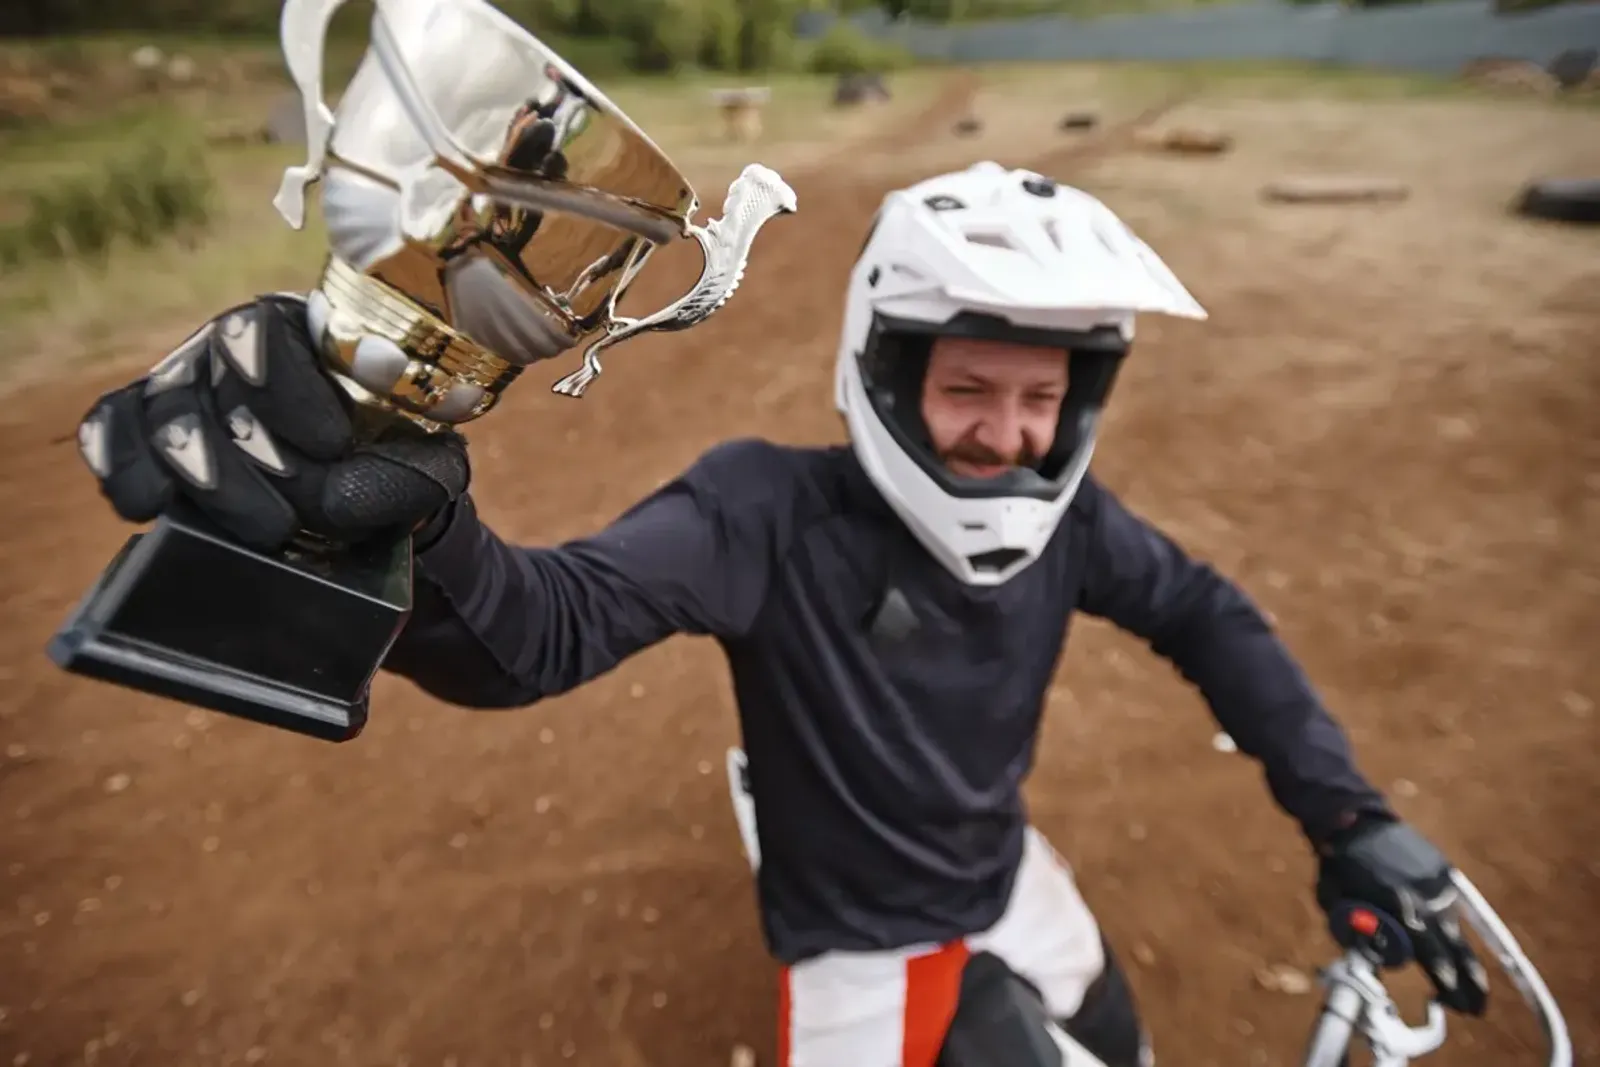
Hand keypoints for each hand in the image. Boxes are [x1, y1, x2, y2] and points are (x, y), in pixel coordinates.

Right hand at [75, 293, 469, 552]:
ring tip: (259, 528)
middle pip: (207, 384)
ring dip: (201, 477)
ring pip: (161, 416)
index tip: (332, 445)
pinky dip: (122, 466)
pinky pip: (109, 432)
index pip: (259, 331)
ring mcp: (177, 388)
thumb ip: (416, 467)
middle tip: (288, 522)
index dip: (286, 388)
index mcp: (290, 330)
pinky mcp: (141, 431)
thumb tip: (357, 488)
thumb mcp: (422, 459)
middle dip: (246, 459)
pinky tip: (151, 505)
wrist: (355, 498)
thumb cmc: (387, 460)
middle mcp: (223, 351)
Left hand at [1316, 817, 1488, 1014]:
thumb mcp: (1337, 903)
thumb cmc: (1338, 866)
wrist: (1355, 820)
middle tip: (1475, 1010)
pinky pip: (1454, 909)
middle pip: (1455, 950)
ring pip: (1459, 933)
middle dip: (1467, 983)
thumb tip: (1374, 961)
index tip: (1453, 1003)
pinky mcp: (1444, 873)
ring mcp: (1438, 884)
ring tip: (1476, 990)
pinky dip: (1458, 933)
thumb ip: (1356, 932)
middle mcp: (1426, 897)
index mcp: (1399, 906)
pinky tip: (1464, 955)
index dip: (1445, 981)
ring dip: (1467, 964)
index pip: (1431, 954)